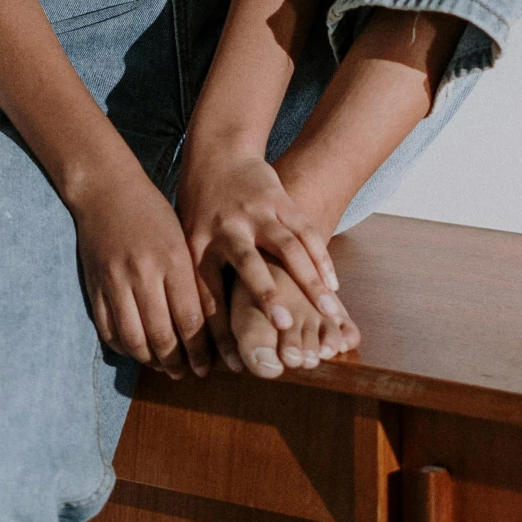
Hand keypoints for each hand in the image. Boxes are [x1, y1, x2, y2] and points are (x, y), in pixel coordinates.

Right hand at [67, 167, 213, 379]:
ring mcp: (115, 281)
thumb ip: (192, 280)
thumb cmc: (153, 213)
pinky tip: (138, 350)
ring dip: (151, 361)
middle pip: (162, 335)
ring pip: (134, 339)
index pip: (190, 320)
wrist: (106, 190)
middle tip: (187, 374)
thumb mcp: (182, 240)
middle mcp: (144, 273)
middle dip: (178, 363)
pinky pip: (108, 330)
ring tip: (164, 367)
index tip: (207, 367)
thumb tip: (206, 326)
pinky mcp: (94, 286)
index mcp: (173, 260)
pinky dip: (124, 347)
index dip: (200, 351)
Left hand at [176, 146, 348, 368]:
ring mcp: (257, 212)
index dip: (220, 331)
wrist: (218, 156)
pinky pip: (305, 230)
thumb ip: (197, 287)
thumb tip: (194, 344)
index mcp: (199, 246)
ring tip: (328, 311)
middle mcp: (228, 229)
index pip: (207, 294)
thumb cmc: (201, 213)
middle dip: (266, 295)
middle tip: (283, 325)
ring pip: (288, 246)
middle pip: (249, 264)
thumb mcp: (187, 246)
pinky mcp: (280, 200)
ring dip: (309, 279)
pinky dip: (321, 257)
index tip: (234, 365)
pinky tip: (333, 284)